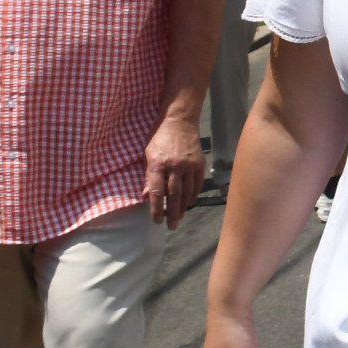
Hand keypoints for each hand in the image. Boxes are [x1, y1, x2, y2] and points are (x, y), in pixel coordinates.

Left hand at [142, 112, 206, 228]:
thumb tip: (147, 196)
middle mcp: (174, 166)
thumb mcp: (148, 155)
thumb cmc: (160, 138)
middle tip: (171, 226)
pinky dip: (193, 195)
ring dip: (183, 207)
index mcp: (158, 164)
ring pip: (187, 191)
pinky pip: (197, 184)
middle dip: (172, 212)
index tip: (156, 220)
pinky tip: (189, 203)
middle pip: (174, 195)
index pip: (158, 192)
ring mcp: (189, 165)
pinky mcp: (199, 163)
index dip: (156, 208)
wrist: (180, 121)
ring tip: (180, 218)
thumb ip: (148, 176)